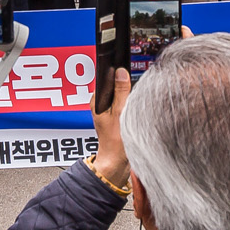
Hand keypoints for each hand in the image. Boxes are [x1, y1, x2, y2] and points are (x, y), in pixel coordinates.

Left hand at [93, 67, 131, 186]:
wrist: (117, 161)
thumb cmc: (115, 142)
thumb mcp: (120, 114)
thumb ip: (121, 93)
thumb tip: (121, 73)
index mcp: (96, 101)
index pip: (105, 78)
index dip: (115, 72)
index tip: (124, 69)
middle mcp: (101, 104)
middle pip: (114, 85)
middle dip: (124, 85)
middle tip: (130, 94)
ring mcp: (109, 109)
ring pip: (121, 94)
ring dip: (128, 96)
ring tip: (130, 106)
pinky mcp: (116, 115)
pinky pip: (125, 103)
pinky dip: (130, 104)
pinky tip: (133, 111)